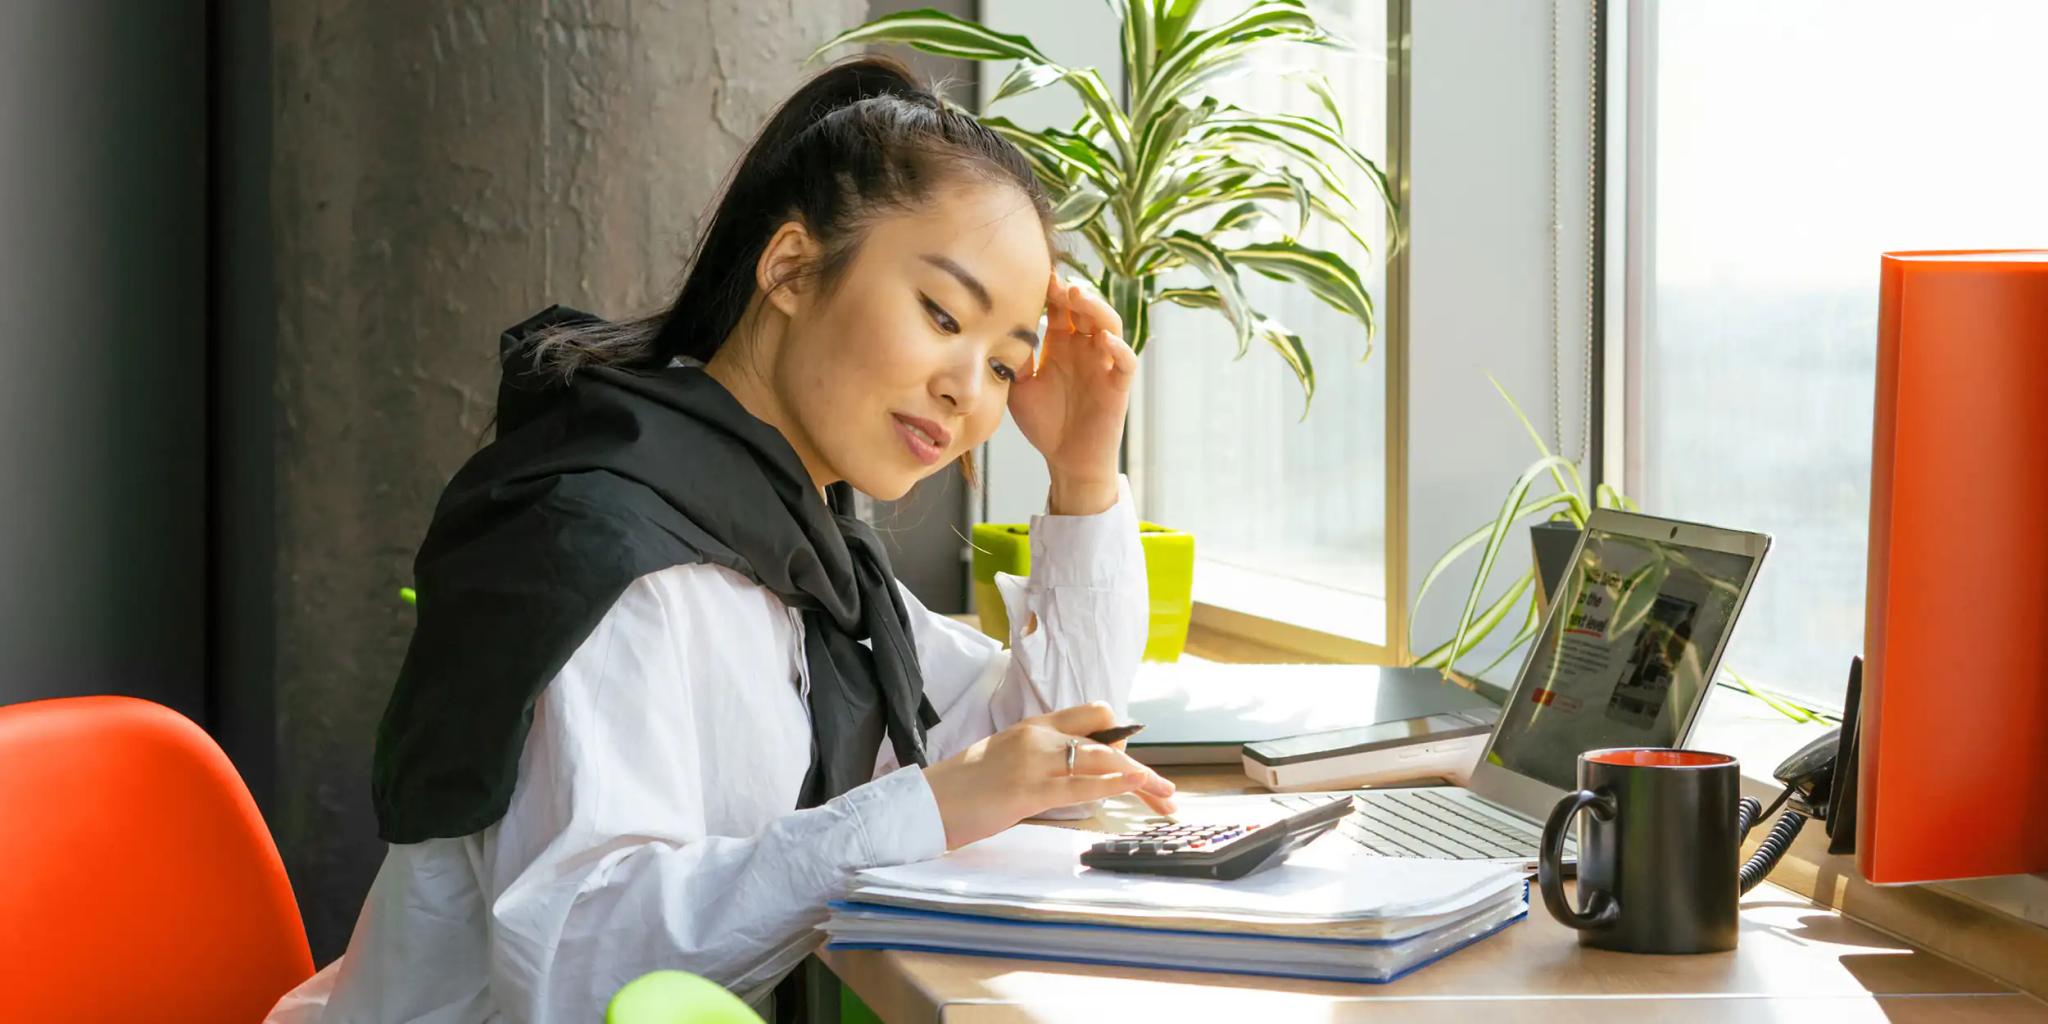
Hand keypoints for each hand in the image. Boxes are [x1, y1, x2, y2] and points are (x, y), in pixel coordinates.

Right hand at [922, 702, 1177, 850]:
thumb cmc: (961, 790)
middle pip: (1108, 739)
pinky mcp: (1027, 789)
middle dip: (1141, 767)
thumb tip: (1070, 780)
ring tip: (1167, 797)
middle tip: (1165, 792)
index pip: (1092, 714)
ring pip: (1102, 761)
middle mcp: (1038, 736)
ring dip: (1141, 779)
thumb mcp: (1005, 764)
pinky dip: (1113, 785)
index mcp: (1032, 726)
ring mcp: (1033, 760)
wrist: (923, 803)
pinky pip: (1081, 785)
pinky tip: (1135, 788)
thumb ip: (1039, 763)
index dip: (1121, 736)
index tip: (1137, 762)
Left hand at [1007, 273, 1137, 514]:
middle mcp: (1085, 348)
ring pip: (1109, 325)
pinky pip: (1126, 361)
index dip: (1050, 291)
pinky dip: (1119, 347)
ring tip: (1079, 296)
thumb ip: (1014, 360)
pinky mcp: (1118, 385)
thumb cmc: (1045, 423)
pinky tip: (1104, 339)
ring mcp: (1104, 364)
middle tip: (1054, 282)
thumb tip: (999, 330)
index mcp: (1062, 344)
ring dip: (1097, 308)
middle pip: (1085, 308)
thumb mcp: (1019, 387)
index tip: (1033, 277)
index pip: (1060, 307)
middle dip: (1072, 292)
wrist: (1066, 461)